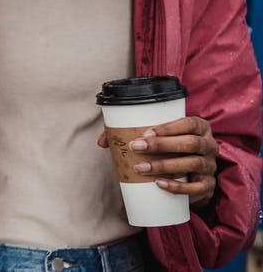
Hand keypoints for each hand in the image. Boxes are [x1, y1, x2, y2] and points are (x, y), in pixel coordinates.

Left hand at [97, 116, 218, 206]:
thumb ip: (129, 134)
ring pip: (193, 164)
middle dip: (162, 145)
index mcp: (199, 128)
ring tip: (141, 168)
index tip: (144, 132)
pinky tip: (160, 184)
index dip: (168, 128)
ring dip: (165, 166)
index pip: (188, 123)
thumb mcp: (156, 137)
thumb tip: (101, 142)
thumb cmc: (169, 149)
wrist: (191, 174)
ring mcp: (210, 166)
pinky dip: (178, 187)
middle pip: (191, 143)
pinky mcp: (207, 186)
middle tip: (136, 147)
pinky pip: (196, 187)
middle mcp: (209, 145)